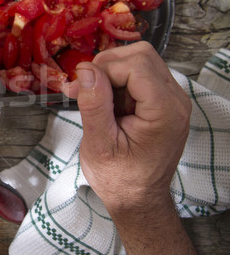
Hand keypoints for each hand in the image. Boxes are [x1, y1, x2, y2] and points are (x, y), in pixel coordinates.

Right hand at [61, 41, 190, 213]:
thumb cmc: (120, 179)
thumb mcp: (99, 144)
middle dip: (107, 66)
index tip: (79, 87)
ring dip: (111, 72)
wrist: (137, 198)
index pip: (135, 66)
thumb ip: (94, 105)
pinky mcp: (162, 102)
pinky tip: (104, 102)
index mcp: (165, 112)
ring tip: (92, 98)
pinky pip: (140, 75)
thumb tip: (86, 71)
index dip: (103, 70)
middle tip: (83, 88)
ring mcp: (172, 100)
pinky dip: (117, 81)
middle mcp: (176, 101)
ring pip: (141, 61)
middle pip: (142, 55)